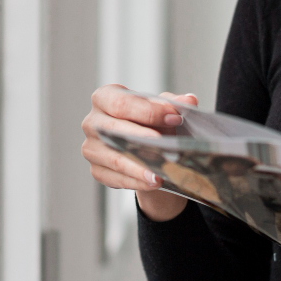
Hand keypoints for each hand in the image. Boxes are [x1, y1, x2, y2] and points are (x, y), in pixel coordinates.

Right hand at [80, 85, 197, 221]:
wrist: (147, 148)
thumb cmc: (151, 123)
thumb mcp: (163, 109)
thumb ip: (174, 103)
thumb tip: (188, 100)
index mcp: (105, 98)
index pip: (121, 103)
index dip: (148, 111)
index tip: (175, 117)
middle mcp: (92, 122)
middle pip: (113, 130)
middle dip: (141, 138)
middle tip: (165, 147)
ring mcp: (91, 147)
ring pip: (114, 158)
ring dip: (138, 167)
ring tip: (160, 174)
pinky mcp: (97, 170)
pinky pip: (114, 178)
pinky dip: (135, 182)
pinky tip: (152, 183)